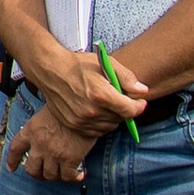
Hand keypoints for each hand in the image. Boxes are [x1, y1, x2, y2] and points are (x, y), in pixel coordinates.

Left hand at [7, 109, 94, 181]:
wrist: (83, 109)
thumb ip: (39, 126)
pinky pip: (67, 176)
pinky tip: (79, 174)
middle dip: (36, 174)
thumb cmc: (66, 107)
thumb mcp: (45, 112)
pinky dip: (73, 178)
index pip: (15, 149)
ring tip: (62, 173)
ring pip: (49, 175)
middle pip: (31, 169)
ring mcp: (54, 153)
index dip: (12, 161)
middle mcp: (39, 144)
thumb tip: (40, 135)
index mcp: (31, 130)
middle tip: (43, 174)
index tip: (11, 168)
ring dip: (55, 176)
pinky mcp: (69, 159)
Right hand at [28, 43, 149, 137]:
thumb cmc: (78, 64)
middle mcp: (91, 111)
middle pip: (121, 119)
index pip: (130, 111)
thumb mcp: (105, 63)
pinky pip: (96, 131)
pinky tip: (97, 110)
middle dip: (125, 110)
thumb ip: (126, 78)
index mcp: (101, 95)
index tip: (139, 102)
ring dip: (113, 117)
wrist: (50, 70)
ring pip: (109, 126)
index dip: (139, 106)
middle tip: (121, 99)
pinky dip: (100, 123)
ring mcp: (82, 121)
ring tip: (107, 104)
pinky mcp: (74, 125)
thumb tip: (143, 91)